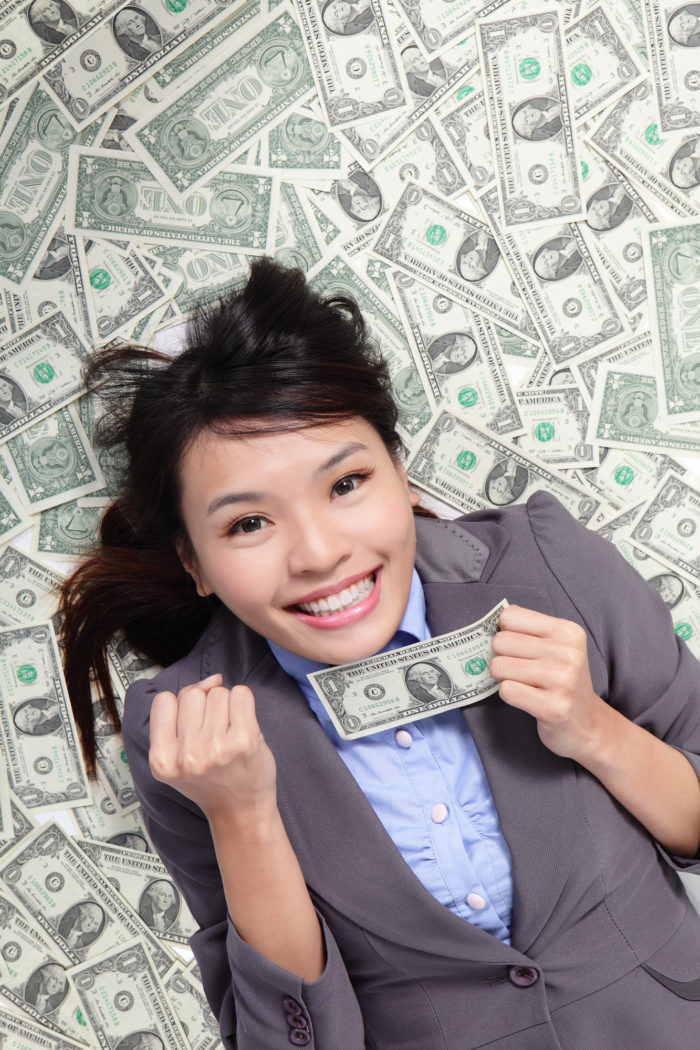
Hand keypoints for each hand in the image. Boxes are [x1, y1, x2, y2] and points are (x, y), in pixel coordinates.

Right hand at [149, 673, 277, 823]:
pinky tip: (243, 727)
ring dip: (226, 706)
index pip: (164, 701)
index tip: (191, 727)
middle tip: (213, 734)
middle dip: (204, 706)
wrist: (240, 811)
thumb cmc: (211, 781)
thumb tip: (212, 679)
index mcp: (162, 760)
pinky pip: (241, 694)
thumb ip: (181, 715)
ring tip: (228, 734)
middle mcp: (187, 756)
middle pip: (192, 694)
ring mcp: (216, 748)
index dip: (180, 708)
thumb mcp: (177, 756)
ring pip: (218, 692)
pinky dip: (244, 703)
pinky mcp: (244, 741)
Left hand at [490, 605, 604, 762]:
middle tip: (521, 670)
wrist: (588, 724)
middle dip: (502, 657)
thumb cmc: (562, 680)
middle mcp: (568, 653)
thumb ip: (526, 630)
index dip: (505, 633)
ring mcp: (563, 680)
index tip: (518, 647)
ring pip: (499, 666)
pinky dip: (510, 695)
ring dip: (504, 678)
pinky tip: (528, 698)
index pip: (509, 617)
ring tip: (525, 684)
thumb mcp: (557, 646)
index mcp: (568, 631)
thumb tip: (491, 622)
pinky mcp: (553, 707)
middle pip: (500, 641)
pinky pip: (506, 690)